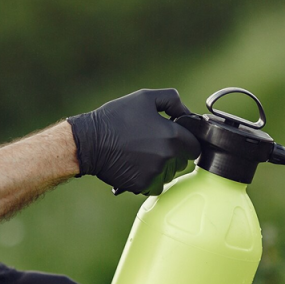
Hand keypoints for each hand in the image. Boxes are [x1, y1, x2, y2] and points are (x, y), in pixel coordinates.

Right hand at [67, 88, 200, 195]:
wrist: (89, 142)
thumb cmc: (116, 118)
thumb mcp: (145, 98)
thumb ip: (173, 100)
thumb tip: (187, 112)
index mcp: (173, 137)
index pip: (195, 146)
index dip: (187, 141)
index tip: (175, 138)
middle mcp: (167, 158)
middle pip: (182, 162)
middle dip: (174, 154)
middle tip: (153, 143)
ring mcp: (155, 174)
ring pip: (169, 175)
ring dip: (161, 167)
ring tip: (142, 154)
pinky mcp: (143, 185)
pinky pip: (155, 185)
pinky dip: (148, 178)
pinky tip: (135, 165)